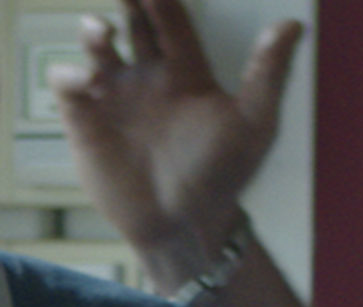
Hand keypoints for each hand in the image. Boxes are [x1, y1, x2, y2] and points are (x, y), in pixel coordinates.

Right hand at [49, 0, 303, 281]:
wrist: (183, 227)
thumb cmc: (221, 176)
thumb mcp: (254, 125)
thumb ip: (268, 74)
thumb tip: (294, 24)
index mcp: (185, 71)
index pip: (171, 20)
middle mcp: (148, 78)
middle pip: (133, 24)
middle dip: (127, 0)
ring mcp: (116, 99)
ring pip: (98, 50)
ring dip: (94, 33)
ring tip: (99, 31)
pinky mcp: (87, 124)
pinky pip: (70, 90)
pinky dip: (67, 77)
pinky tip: (79, 78)